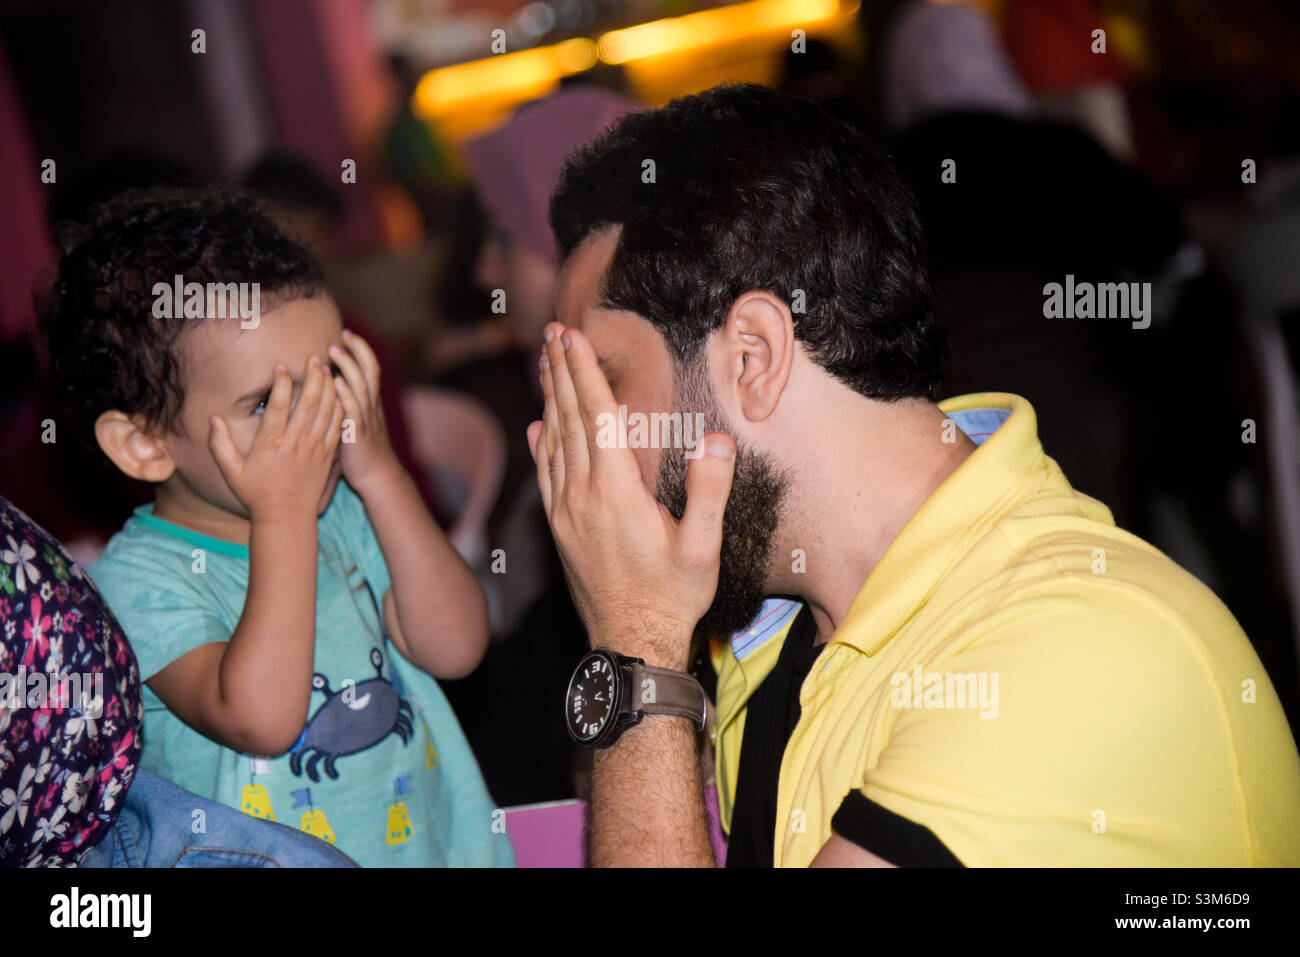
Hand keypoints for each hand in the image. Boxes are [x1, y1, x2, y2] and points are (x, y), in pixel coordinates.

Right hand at [210, 357, 342, 519]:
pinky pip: (338, 426)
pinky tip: (341, 394)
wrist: (287, 517)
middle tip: (314, 358)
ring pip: (327, 411)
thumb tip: (213, 418)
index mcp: (271, 443)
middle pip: (309, 402)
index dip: (281, 383)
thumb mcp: (231, 470)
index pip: (278, 405)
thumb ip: (219, 443)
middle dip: (313, 377)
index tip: (280, 366)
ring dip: (329, 388)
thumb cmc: (255, 493)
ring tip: (328, 369)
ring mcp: (315, 448)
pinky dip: (340, 407)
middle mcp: (296, 442)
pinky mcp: (328, 455)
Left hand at [329, 330, 398, 492]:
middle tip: (341, 336)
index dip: (361, 349)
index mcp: (371, 401)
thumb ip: (345, 404)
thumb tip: (327, 386)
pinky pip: (353, 409)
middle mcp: (372, 406)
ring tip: (334, 351)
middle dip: (356, 351)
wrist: (376, 476)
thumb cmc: (360, 450)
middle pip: (369, 371)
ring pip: (361, 385)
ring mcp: (366, 418)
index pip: (371, 368)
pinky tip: (335, 382)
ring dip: (347, 366)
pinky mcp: (357, 433)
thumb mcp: (357, 422)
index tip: (347, 333)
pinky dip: (345, 394)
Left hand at [527, 323, 736, 670]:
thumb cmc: (672, 597)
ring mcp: (566, 512)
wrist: (631, 644)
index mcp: (616, 491)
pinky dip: (541, 444)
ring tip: (545, 365)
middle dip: (561, 373)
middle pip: (569, 420)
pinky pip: (546, 475)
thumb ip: (710, 491)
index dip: (584, 372)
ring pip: (553, 443)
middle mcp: (582, 495)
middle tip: (551, 334)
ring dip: (549, 400)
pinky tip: (538, 428)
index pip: (598, 416)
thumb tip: (717, 439)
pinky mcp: (560, 530)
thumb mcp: (702, 547)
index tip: (572, 336)